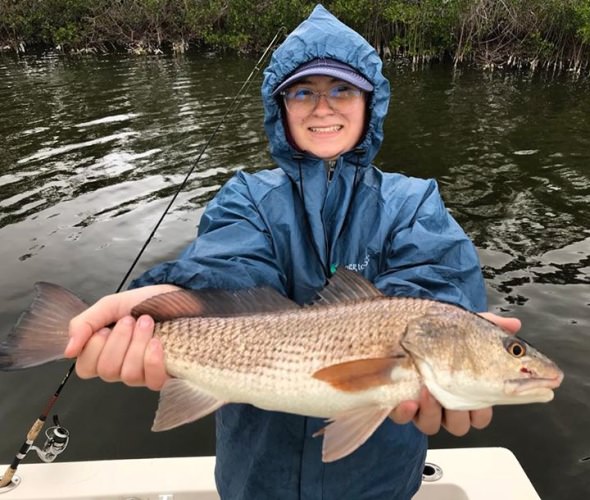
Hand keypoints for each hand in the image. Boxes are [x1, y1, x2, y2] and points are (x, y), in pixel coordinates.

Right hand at [65, 284, 178, 389]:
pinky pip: (152, 381)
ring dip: (137, 344)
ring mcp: (143, 373)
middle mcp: (122, 367)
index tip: (106, 328)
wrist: (178, 296)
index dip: (94, 348)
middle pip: (107, 371)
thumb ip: (85, 323)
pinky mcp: (164, 375)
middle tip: (130, 320)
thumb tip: (68, 351)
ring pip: (129, 374)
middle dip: (119, 340)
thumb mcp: (110, 305)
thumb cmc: (145, 302)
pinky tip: (156, 343)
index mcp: (104, 352)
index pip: (86, 368)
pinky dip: (152, 360)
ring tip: (147, 322)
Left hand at [390, 312, 520, 435]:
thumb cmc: (439, 335)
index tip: (481, 400)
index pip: (480, 416)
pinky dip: (405, 413)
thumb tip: (513, 325)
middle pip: (459, 426)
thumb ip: (490, 327)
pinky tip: (408, 402)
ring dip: (431, 412)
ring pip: (431, 425)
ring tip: (427, 390)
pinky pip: (401, 418)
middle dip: (457, 415)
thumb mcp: (465, 328)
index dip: (482, 413)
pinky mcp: (399, 403)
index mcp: (464, 392)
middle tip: (453, 398)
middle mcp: (443, 404)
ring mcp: (421, 406)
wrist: (404, 330)